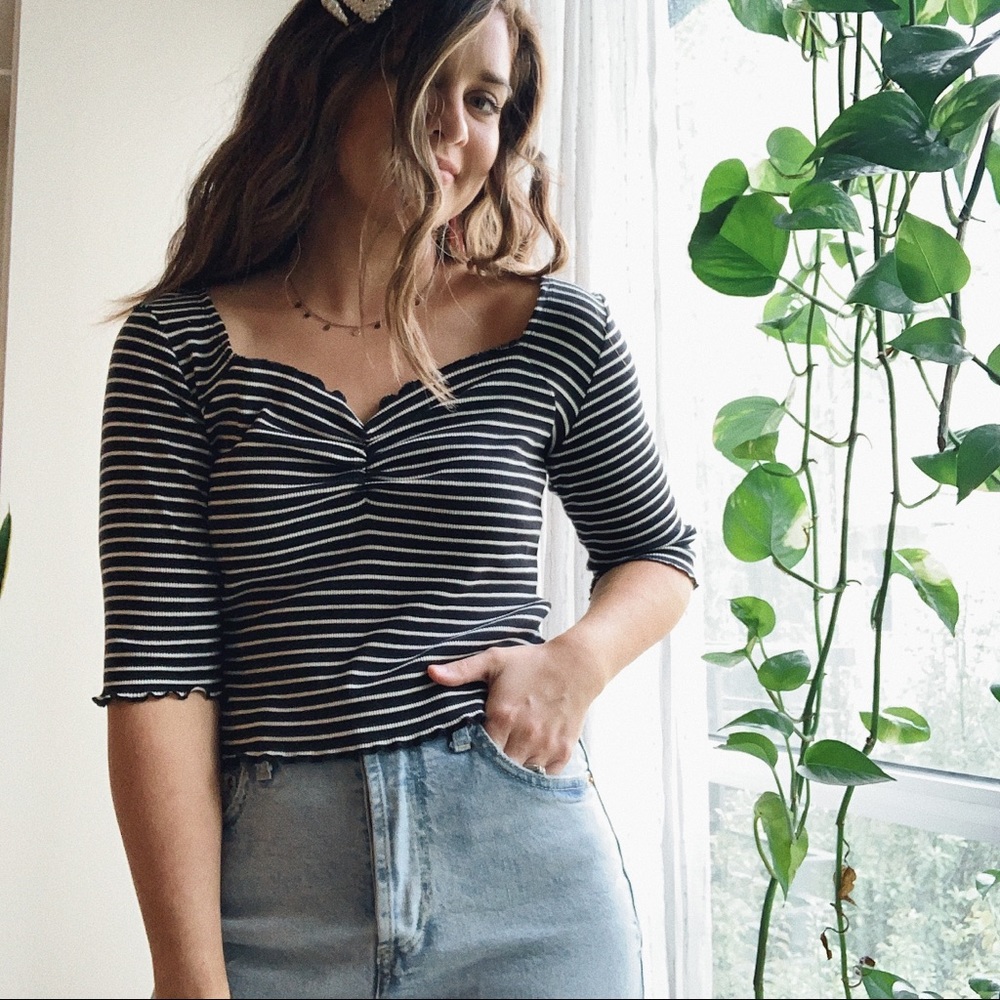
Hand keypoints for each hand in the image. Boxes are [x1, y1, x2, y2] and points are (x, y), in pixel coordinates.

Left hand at [427, 639, 604, 773]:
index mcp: (503, 716)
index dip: (472, 756)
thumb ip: (462, 670)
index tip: (468, 755)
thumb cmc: (532, 663)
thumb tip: (431, 673)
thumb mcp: (495, 660)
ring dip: (513, 771)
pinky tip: (528, 762)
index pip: (479, 752)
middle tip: (484, 766)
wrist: (576, 666)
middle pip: (499, 769)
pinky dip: (536, 773)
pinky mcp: (563, 751)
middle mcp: (524, 735)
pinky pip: (545, 776)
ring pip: (521, 774)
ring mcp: (545, 746)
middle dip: (490, 769)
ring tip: (506, 763)